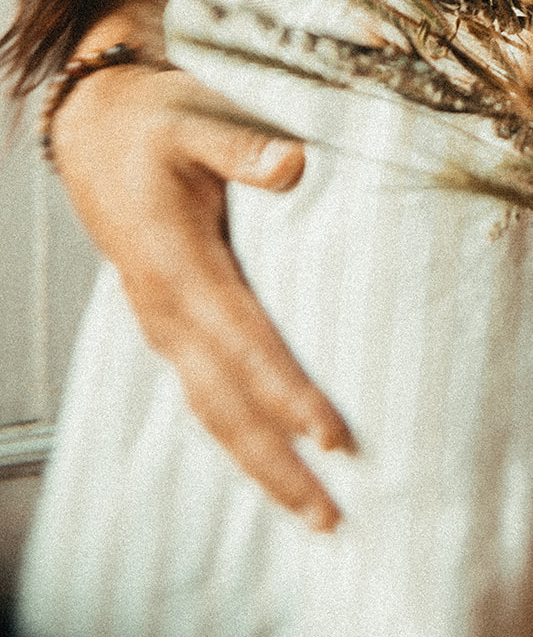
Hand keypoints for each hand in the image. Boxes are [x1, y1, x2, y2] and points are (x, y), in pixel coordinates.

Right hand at [50, 62, 355, 529]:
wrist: (95, 125)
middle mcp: (166, 307)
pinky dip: (238, 434)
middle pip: (225, 404)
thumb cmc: (154, 120)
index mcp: (178, 264)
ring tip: (311, 511)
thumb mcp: (196, 119)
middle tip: (331, 517)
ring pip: (211, 409)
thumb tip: (295, 166)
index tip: (334, 437)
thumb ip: (243, 147)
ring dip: (258, 463)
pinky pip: (204, 392)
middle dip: (276, 463)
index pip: (245, 343)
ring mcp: (162, 320)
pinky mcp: (167, 321)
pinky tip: (270, 459)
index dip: (289, 393)